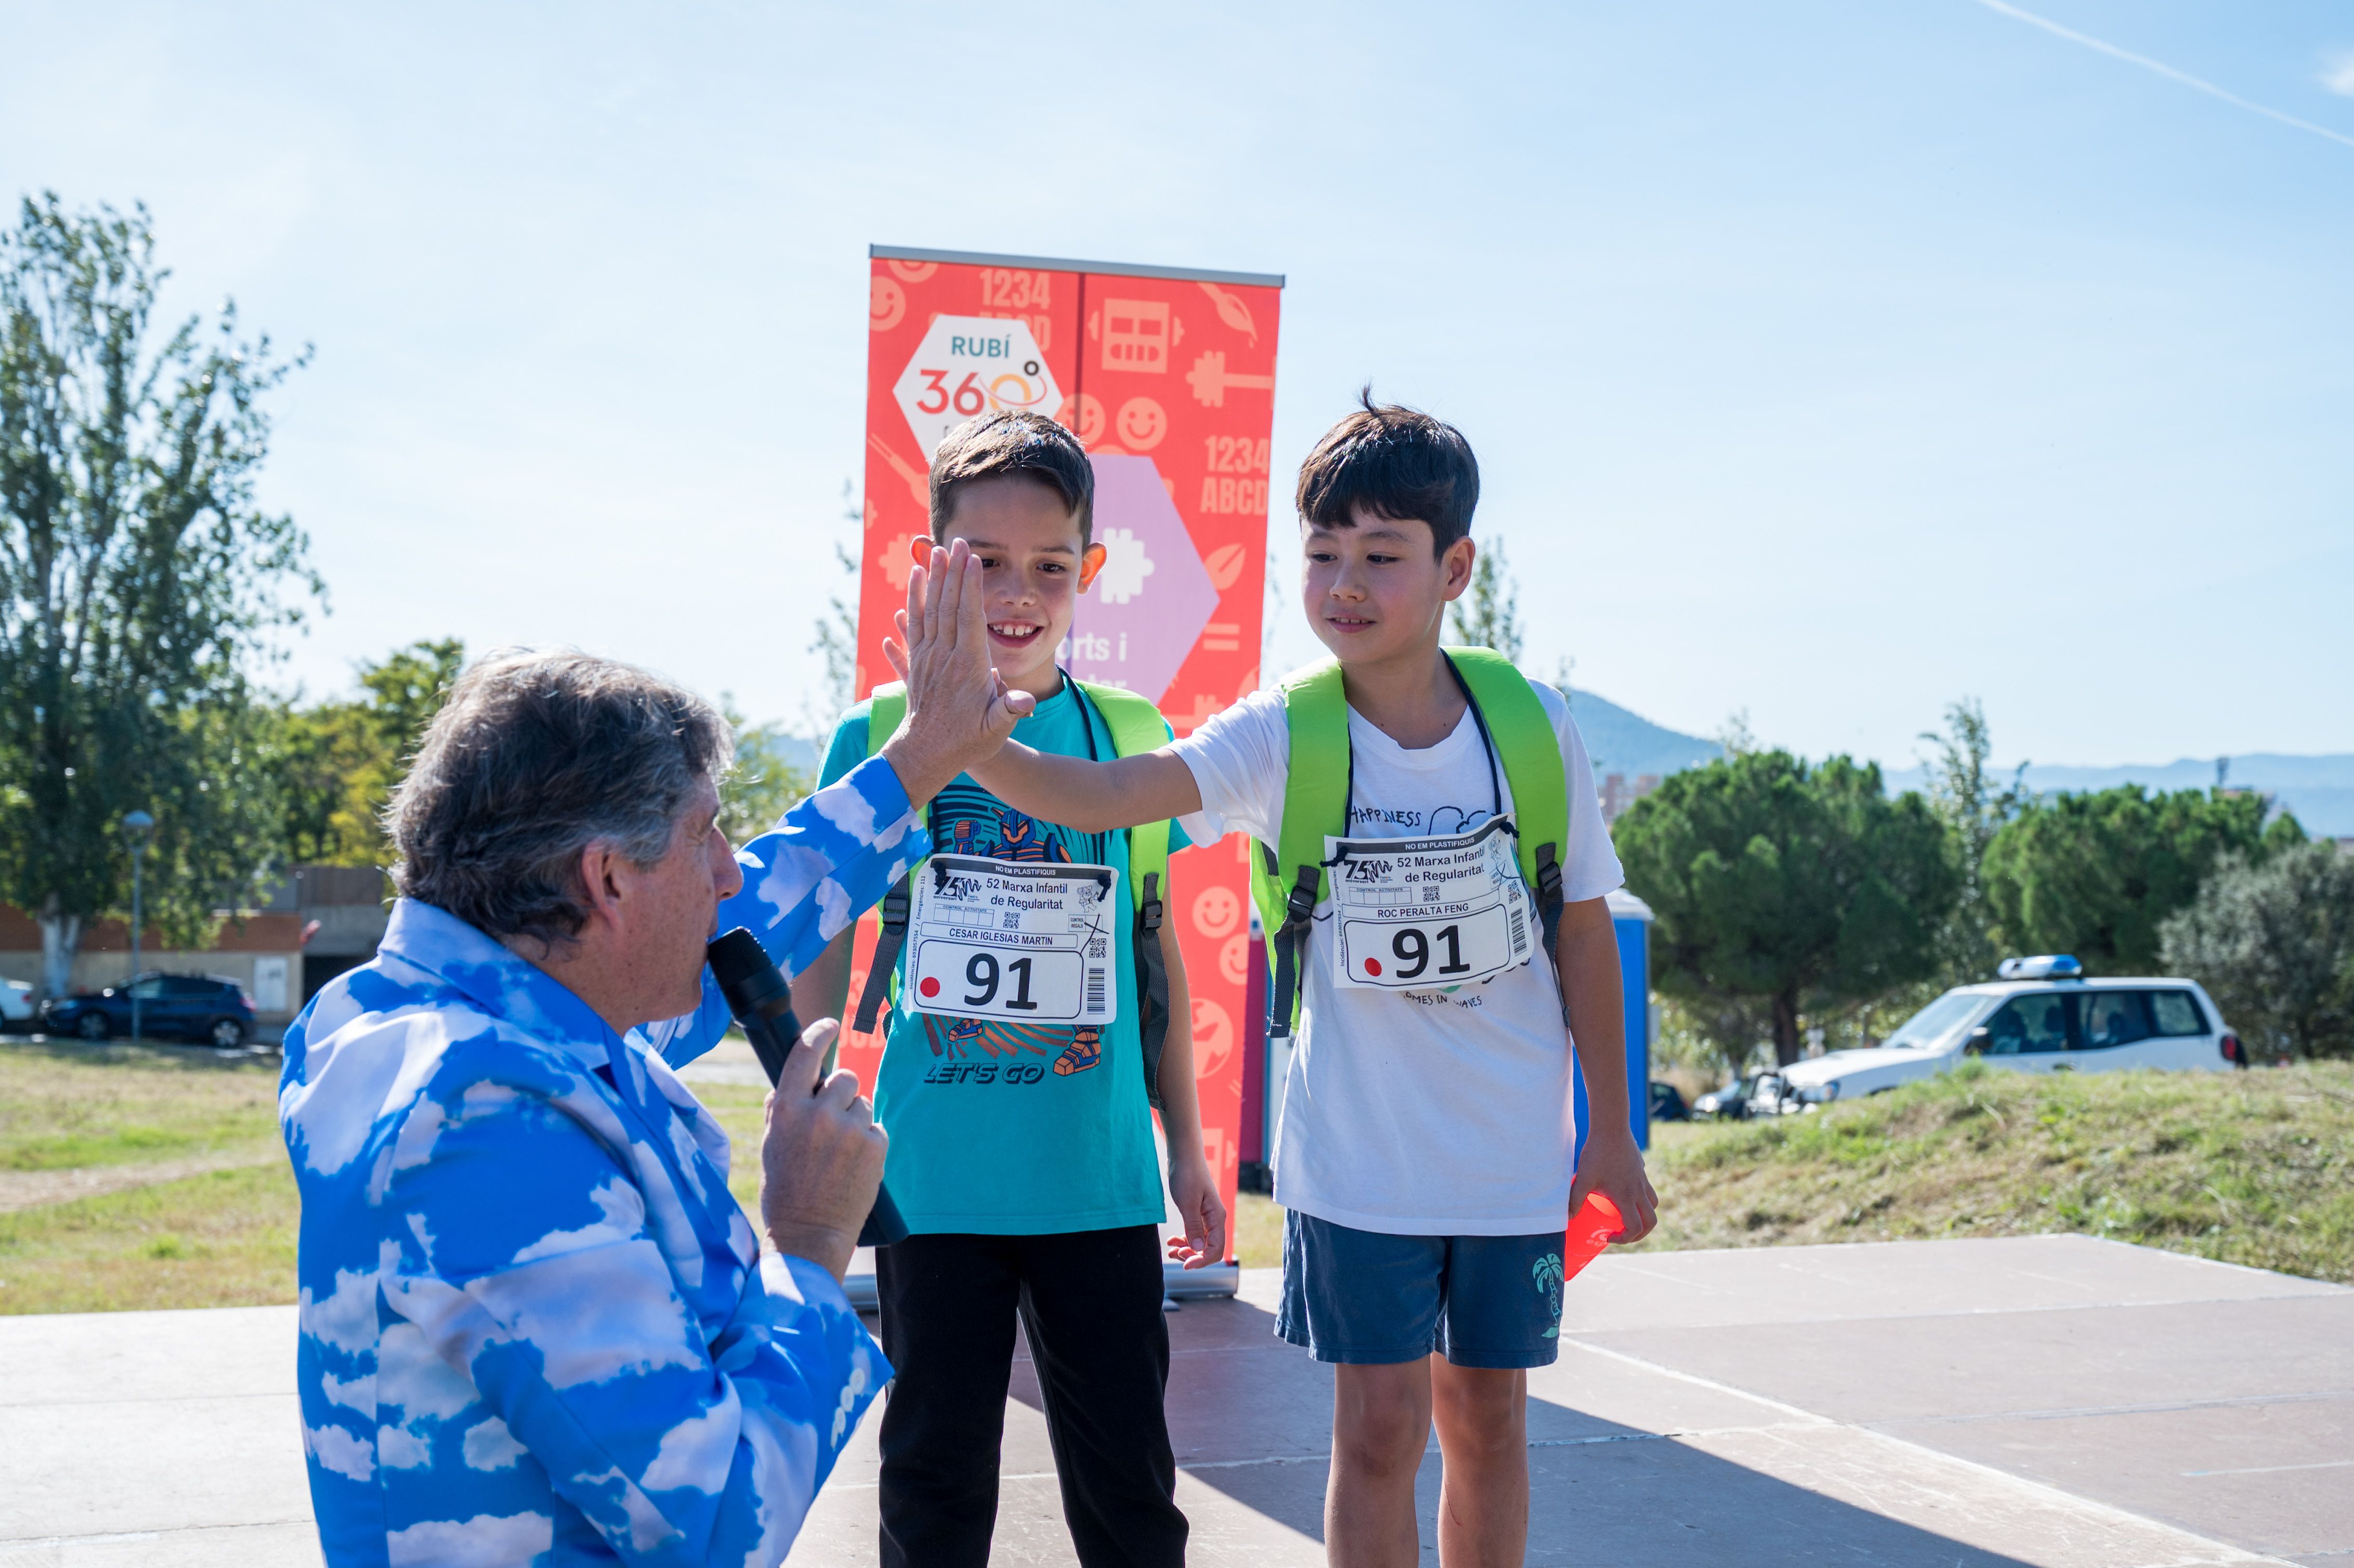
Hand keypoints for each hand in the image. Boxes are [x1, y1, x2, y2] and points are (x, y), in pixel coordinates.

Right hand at [759, 1017, 886, 1281]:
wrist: (809, 1234)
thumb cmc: (785, 1191)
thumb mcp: (772, 1145)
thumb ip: (781, 1110)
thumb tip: (793, 1082)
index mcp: (787, 1110)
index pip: (804, 1055)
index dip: (819, 1034)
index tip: (829, 1025)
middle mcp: (819, 1114)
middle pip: (843, 1078)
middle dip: (840, 1094)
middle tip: (831, 1124)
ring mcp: (850, 1130)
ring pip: (862, 1102)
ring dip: (855, 1119)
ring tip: (840, 1153)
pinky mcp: (875, 1146)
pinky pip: (875, 1127)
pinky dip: (868, 1141)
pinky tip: (854, 1165)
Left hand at [877, 539, 1034, 804]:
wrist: (926, 753)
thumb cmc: (967, 741)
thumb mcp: (995, 730)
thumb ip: (1010, 712)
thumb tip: (1025, 702)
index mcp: (967, 667)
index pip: (969, 618)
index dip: (971, 586)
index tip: (972, 560)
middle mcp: (944, 657)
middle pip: (948, 605)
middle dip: (954, 572)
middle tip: (959, 542)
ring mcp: (927, 657)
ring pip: (929, 609)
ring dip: (933, 579)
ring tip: (936, 551)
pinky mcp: (916, 660)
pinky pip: (914, 622)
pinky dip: (914, 597)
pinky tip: (915, 578)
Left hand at [1164, 1147, 1227, 1268]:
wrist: (1184, 1155)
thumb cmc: (1186, 1175)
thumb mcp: (1187, 1203)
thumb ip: (1194, 1227)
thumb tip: (1199, 1250)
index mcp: (1217, 1217)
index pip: (1216, 1249)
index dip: (1201, 1261)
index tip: (1184, 1265)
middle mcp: (1215, 1219)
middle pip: (1209, 1249)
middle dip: (1193, 1256)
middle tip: (1174, 1254)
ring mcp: (1207, 1217)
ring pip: (1201, 1243)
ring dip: (1187, 1250)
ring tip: (1170, 1250)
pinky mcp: (1198, 1213)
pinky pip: (1195, 1234)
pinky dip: (1185, 1240)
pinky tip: (1172, 1241)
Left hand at [1568, 1125, 1656, 1243]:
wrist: (1611, 1127)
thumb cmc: (1597, 1153)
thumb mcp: (1583, 1178)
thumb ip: (1574, 1200)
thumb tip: (1567, 1219)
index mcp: (1626, 1197)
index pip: (1635, 1228)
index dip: (1625, 1239)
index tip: (1608, 1236)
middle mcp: (1639, 1191)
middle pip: (1651, 1222)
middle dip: (1640, 1234)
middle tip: (1623, 1234)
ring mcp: (1642, 1180)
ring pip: (1652, 1205)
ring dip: (1644, 1216)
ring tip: (1626, 1216)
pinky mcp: (1641, 1170)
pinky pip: (1647, 1189)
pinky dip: (1641, 1198)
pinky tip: (1623, 1191)